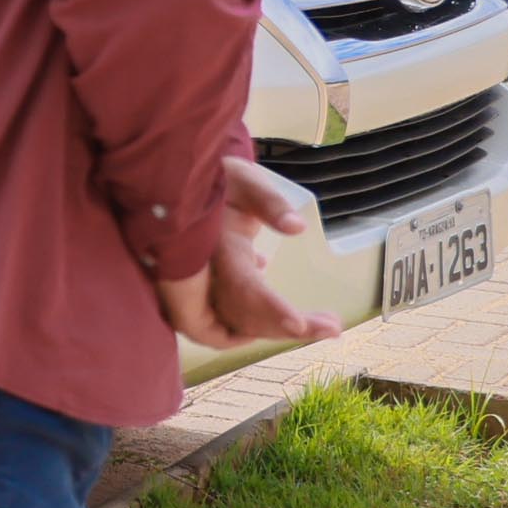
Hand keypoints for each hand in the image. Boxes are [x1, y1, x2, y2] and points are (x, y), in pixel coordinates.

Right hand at [158, 153, 341, 347]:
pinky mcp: (200, 291)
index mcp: (216, 246)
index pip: (242, 286)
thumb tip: (297, 227)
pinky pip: (224, 318)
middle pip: (241, 315)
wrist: (175, 186)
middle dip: (285, 327)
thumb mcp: (241, 178)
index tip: (299, 326)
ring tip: (321, 324)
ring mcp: (198, 286)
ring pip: (234, 322)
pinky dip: (254, 323)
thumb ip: (269, 201)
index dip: (269, 309)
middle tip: (332, 328)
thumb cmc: (212, 179)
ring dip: (275, 328)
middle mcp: (203, 274)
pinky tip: (285, 316)